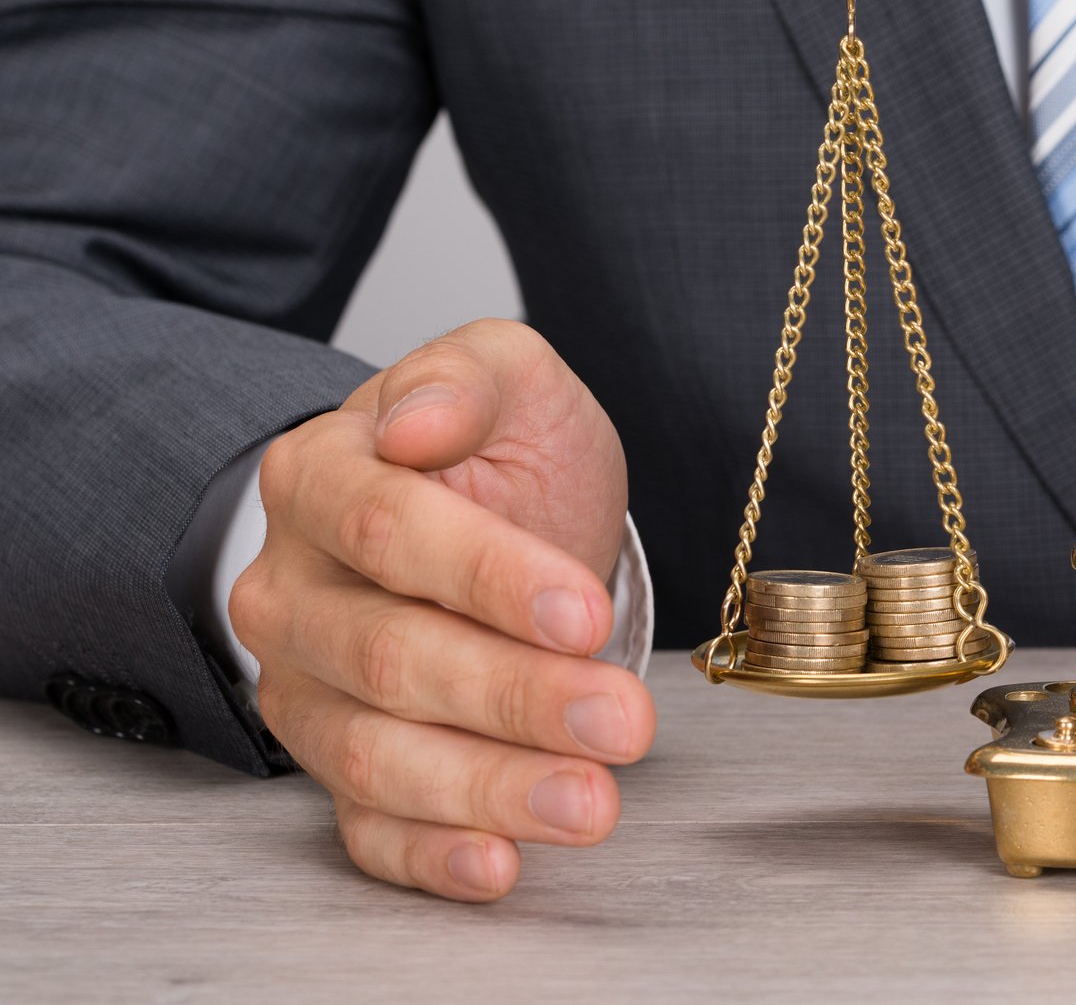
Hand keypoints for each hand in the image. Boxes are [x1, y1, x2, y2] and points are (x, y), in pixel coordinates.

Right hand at [230, 319, 654, 901]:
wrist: (500, 513)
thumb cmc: (501, 449)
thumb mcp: (508, 375)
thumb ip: (467, 377)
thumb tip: (415, 420)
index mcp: (318, 478)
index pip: (387, 531)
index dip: (486, 576)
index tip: (581, 610)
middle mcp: (290, 591)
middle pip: (390, 655)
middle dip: (515, 695)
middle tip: (623, 720)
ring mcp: (306, 687)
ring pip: (378, 753)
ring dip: (491, 786)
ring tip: (592, 799)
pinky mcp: (337, 766)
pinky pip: (366, 827)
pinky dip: (431, 855)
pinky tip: (499, 863)